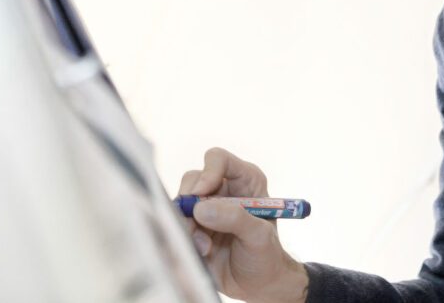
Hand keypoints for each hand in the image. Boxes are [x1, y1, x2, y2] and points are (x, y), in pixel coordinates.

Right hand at [178, 147, 308, 302]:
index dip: (207, 173)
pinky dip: (185, 238)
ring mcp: (206, 207)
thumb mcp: (259, 235)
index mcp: (244, 179)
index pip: (218, 160)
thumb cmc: (266, 254)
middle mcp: (222, 188)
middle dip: (191, 203)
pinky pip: (177, 224)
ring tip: (206, 247)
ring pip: (181, 203)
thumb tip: (201, 208)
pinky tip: (203, 252)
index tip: (201, 194)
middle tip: (196, 224)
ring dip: (188, 226)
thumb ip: (235, 218)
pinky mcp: (193, 226)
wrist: (258, 284)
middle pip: (193, 180)